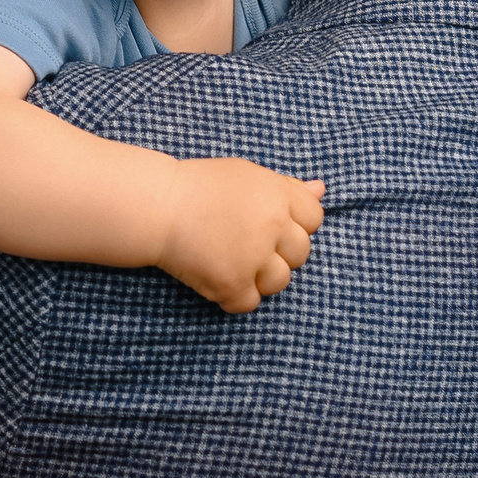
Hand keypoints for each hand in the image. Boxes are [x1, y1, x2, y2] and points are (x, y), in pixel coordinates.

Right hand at [154, 159, 325, 312]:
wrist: (156, 207)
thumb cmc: (200, 187)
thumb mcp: (246, 174)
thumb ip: (286, 186)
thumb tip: (321, 190)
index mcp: (277, 194)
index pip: (314, 218)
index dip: (294, 224)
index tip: (270, 225)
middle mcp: (271, 225)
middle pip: (300, 253)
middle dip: (278, 252)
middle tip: (245, 243)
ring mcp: (253, 256)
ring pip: (279, 281)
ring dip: (259, 277)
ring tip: (231, 260)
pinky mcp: (232, 283)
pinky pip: (250, 302)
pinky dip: (235, 296)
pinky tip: (217, 276)